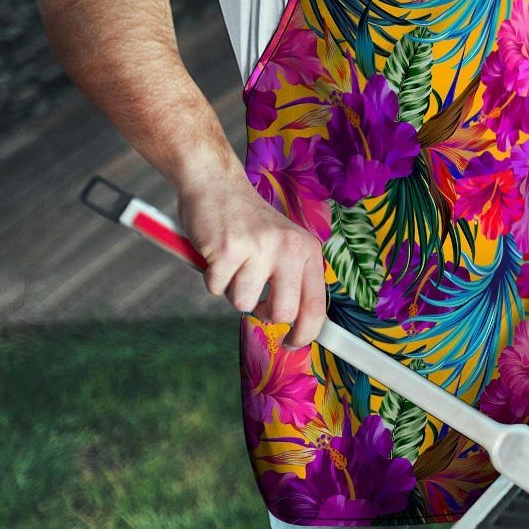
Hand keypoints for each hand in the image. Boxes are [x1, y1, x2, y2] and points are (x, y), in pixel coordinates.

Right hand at [177, 176, 325, 348]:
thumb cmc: (249, 224)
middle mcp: (289, 247)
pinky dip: (212, 278)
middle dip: (263, 314)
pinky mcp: (228, 249)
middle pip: (283, 313)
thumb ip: (292, 280)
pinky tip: (217, 254)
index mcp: (307, 250)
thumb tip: (296, 326)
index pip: (316, 305)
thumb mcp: (284, 245)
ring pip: (243, 303)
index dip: (305, 333)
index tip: (291, 344)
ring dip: (232, 290)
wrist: (216, 185)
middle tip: (253, 297)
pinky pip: (216, 289)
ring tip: (233, 263)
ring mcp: (259, 247)